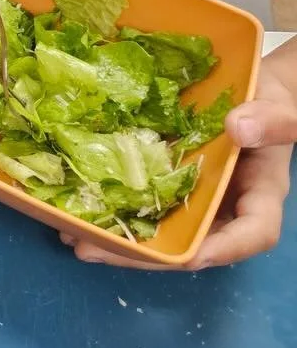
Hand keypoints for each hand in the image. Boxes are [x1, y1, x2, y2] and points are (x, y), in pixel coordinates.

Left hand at [63, 70, 296, 269]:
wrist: (253, 90)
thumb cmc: (273, 102)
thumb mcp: (283, 107)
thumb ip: (273, 119)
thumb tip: (239, 126)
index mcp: (260, 194)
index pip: (254, 233)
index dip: (223, 249)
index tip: (191, 257)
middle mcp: (224, 205)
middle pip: (190, 244)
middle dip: (143, 255)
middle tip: (93, 251)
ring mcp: (192, 196)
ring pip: (159, 229)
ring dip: (117, 238)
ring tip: (71, 236)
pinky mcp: (168, 180)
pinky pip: (142, 199)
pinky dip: (112, 206)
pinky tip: (75, 206)